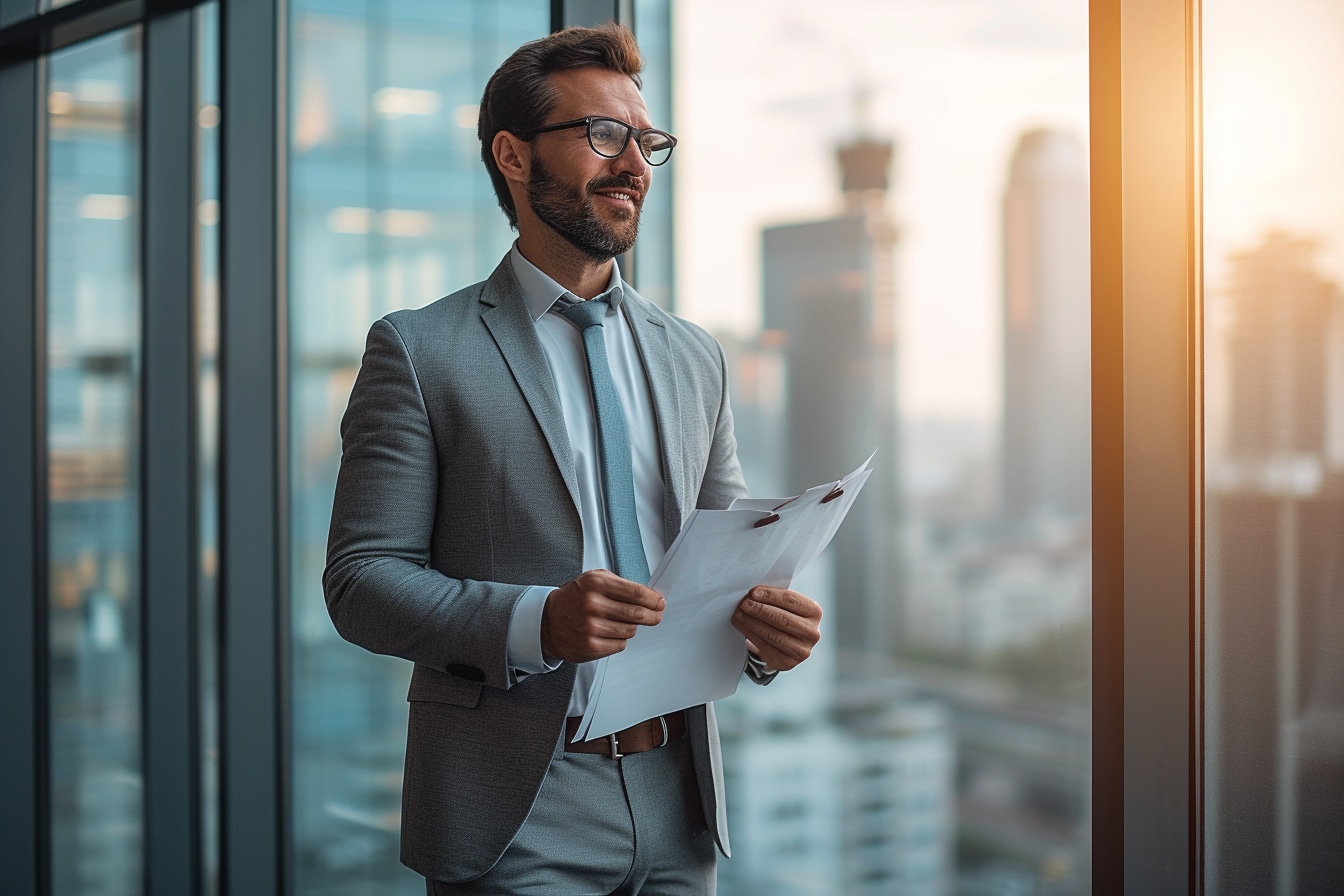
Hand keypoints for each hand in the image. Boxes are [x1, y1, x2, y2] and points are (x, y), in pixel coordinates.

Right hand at [541, 569, 664, 663]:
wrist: (547, 621)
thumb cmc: (575, 598)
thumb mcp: (593, 579)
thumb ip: (620, 584)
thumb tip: (649, 596)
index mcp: (596, 583)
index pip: (635, 592)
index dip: (652, 599)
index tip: (659, 603)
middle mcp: (593, 604)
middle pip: (637, 613)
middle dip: (652, 616)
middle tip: (656, 616)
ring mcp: (591, 627)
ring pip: (630, 630)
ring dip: (632, 627)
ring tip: (621, 622)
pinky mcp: (590, 646)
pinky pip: (620, 644)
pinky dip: (619, 639)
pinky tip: (609, 633)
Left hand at [732, 586, 821, 671]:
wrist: (789, 645)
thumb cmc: (787, 618)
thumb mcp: (787, 606)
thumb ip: (775, 598)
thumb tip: (753, 594)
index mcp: (814, 612)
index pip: (790, 599)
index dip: (770, 595)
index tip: (753, 592)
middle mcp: (812, 632)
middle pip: (781, 618)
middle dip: (759, 609)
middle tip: (744, 604)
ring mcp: (802, 650)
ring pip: (771, 634)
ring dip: (751, 622)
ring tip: (739, 614)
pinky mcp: (788, 662)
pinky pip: (765, 646)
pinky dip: (750, 634)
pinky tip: (742, 626)